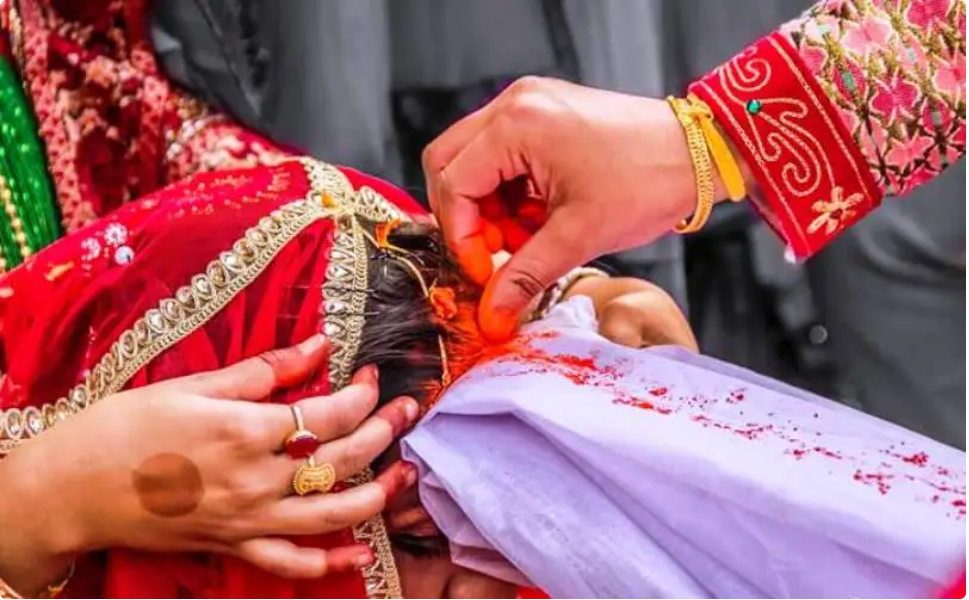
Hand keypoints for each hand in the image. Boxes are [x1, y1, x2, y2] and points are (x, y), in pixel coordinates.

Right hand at [0, 335, 418, 594]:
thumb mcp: (193, 385)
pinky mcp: (234, 544)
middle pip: (343, 458)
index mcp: (247, 430)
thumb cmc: (124, 427)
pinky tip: (359, 552)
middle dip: (386, 431)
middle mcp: (256, 479)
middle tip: (409, 410)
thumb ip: (265, 369)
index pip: (330, 413)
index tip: (372, 376)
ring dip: (379, 494)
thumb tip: (320, 342)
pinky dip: (328, 561)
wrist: (70, 487)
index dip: (362, 393)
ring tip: (407, 473)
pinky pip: (290, 562)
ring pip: (333, 513)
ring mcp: (248, 518)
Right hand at [423, 77, 741, 340]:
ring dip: (490, 207)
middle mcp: (515, 103)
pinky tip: (539, 217)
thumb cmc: (649, 181)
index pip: (454, 183)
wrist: (699, 153)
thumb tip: (491, 314)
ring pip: (473, 161)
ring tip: (529, 236)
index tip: (485, 271)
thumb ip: (525, 275)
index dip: (462, 236)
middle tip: (497, 252)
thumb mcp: (579, 236)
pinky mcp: (543, 114)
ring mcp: (529, 104)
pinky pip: (502, 156)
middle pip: (449, 164)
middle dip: (467, 217)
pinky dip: (510, 193)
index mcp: (518, 124)